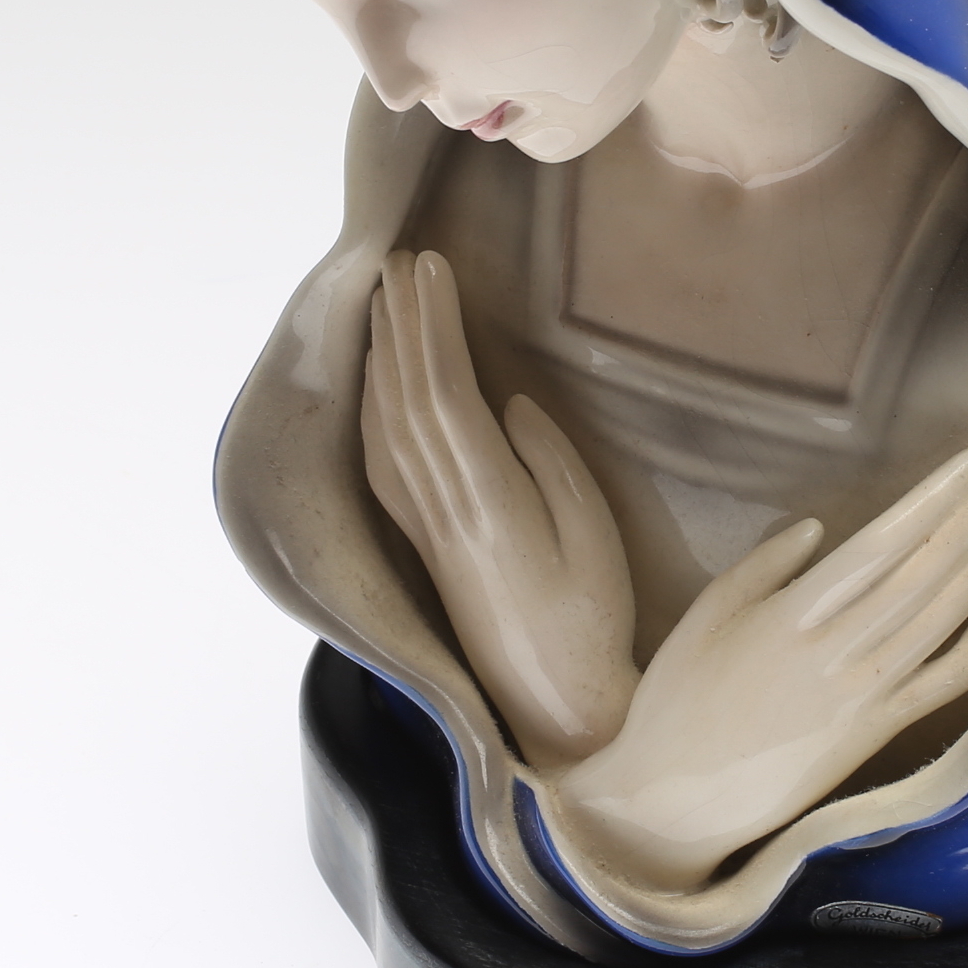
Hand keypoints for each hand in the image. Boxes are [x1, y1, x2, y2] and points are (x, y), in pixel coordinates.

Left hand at [362, 249, 638, 765]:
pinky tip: (377, 385)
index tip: (431, 267)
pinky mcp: (425, 547)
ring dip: (383, 358)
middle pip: (407, 400)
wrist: (557, 707)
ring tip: (382, 301)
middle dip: (402, 324)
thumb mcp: (592, 534)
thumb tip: (503, 405)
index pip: (445, 394)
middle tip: (398, 260)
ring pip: (388, 427)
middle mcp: (442, 512)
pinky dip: (375, 411)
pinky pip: (384, 465)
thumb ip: (546, 463)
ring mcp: (426, 531)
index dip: (433, 326)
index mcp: (488, 503)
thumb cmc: (592, 618)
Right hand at [555, 446, 967, 888]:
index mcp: (792, 618)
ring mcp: (867, 696)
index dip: (936, 500)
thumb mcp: (702, 618)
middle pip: (927, 573)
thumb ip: (760, 567)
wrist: (675, 804)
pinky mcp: (880, 733)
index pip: (883, 544)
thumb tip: (816, 527)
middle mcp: (840, 654)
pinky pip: (947, 679)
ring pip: (948, 618)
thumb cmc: (678, 702)